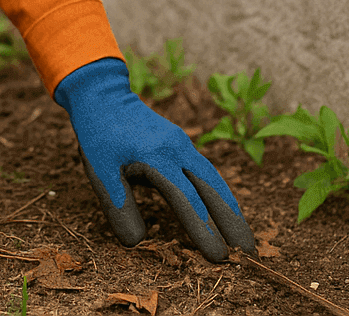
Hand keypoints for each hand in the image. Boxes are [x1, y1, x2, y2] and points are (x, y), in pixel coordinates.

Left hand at [55, 57, 253, 262]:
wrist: (102, 93)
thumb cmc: (99, 134)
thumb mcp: (100, 171)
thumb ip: (118, 206)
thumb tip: (136, 242)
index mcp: (157, 157)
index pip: (187, 200)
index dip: (204, 230)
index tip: (218, 257)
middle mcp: (177, 149)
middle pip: (213, 187)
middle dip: (232, 220)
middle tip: (249, 251)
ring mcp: (181, 144)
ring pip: (213, 177)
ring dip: (230, 206)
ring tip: (243, 235)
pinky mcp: (180, 143)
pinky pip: (205, 170)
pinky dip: (218, 192)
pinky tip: (223, 208)